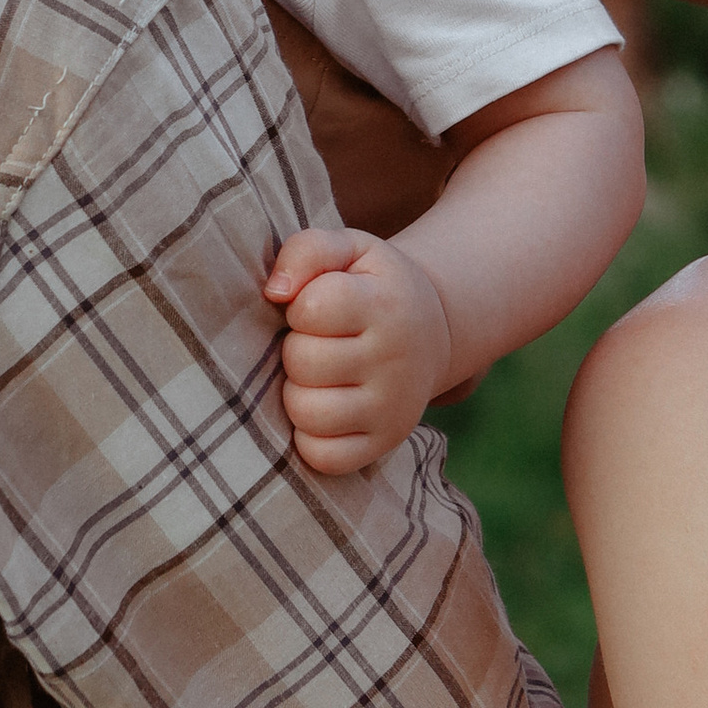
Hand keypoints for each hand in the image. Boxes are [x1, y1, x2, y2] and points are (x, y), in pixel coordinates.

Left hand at [264, 225, 455, 474]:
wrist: (432, 331)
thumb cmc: (371, 287)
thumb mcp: (349, 251)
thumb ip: (308, 251)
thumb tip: (275, 292)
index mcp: (385, 304)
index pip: (312, 307)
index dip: (300, 306)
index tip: (316, 307)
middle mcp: (396, 359)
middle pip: (302, 361)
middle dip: (296, 349)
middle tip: (319, 343)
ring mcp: (393, 407)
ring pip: (307, 412)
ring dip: (298, 393)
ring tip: (318, 376)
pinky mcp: (385, 442)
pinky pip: (323, 457)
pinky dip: (310, 438)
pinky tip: (323, 410)